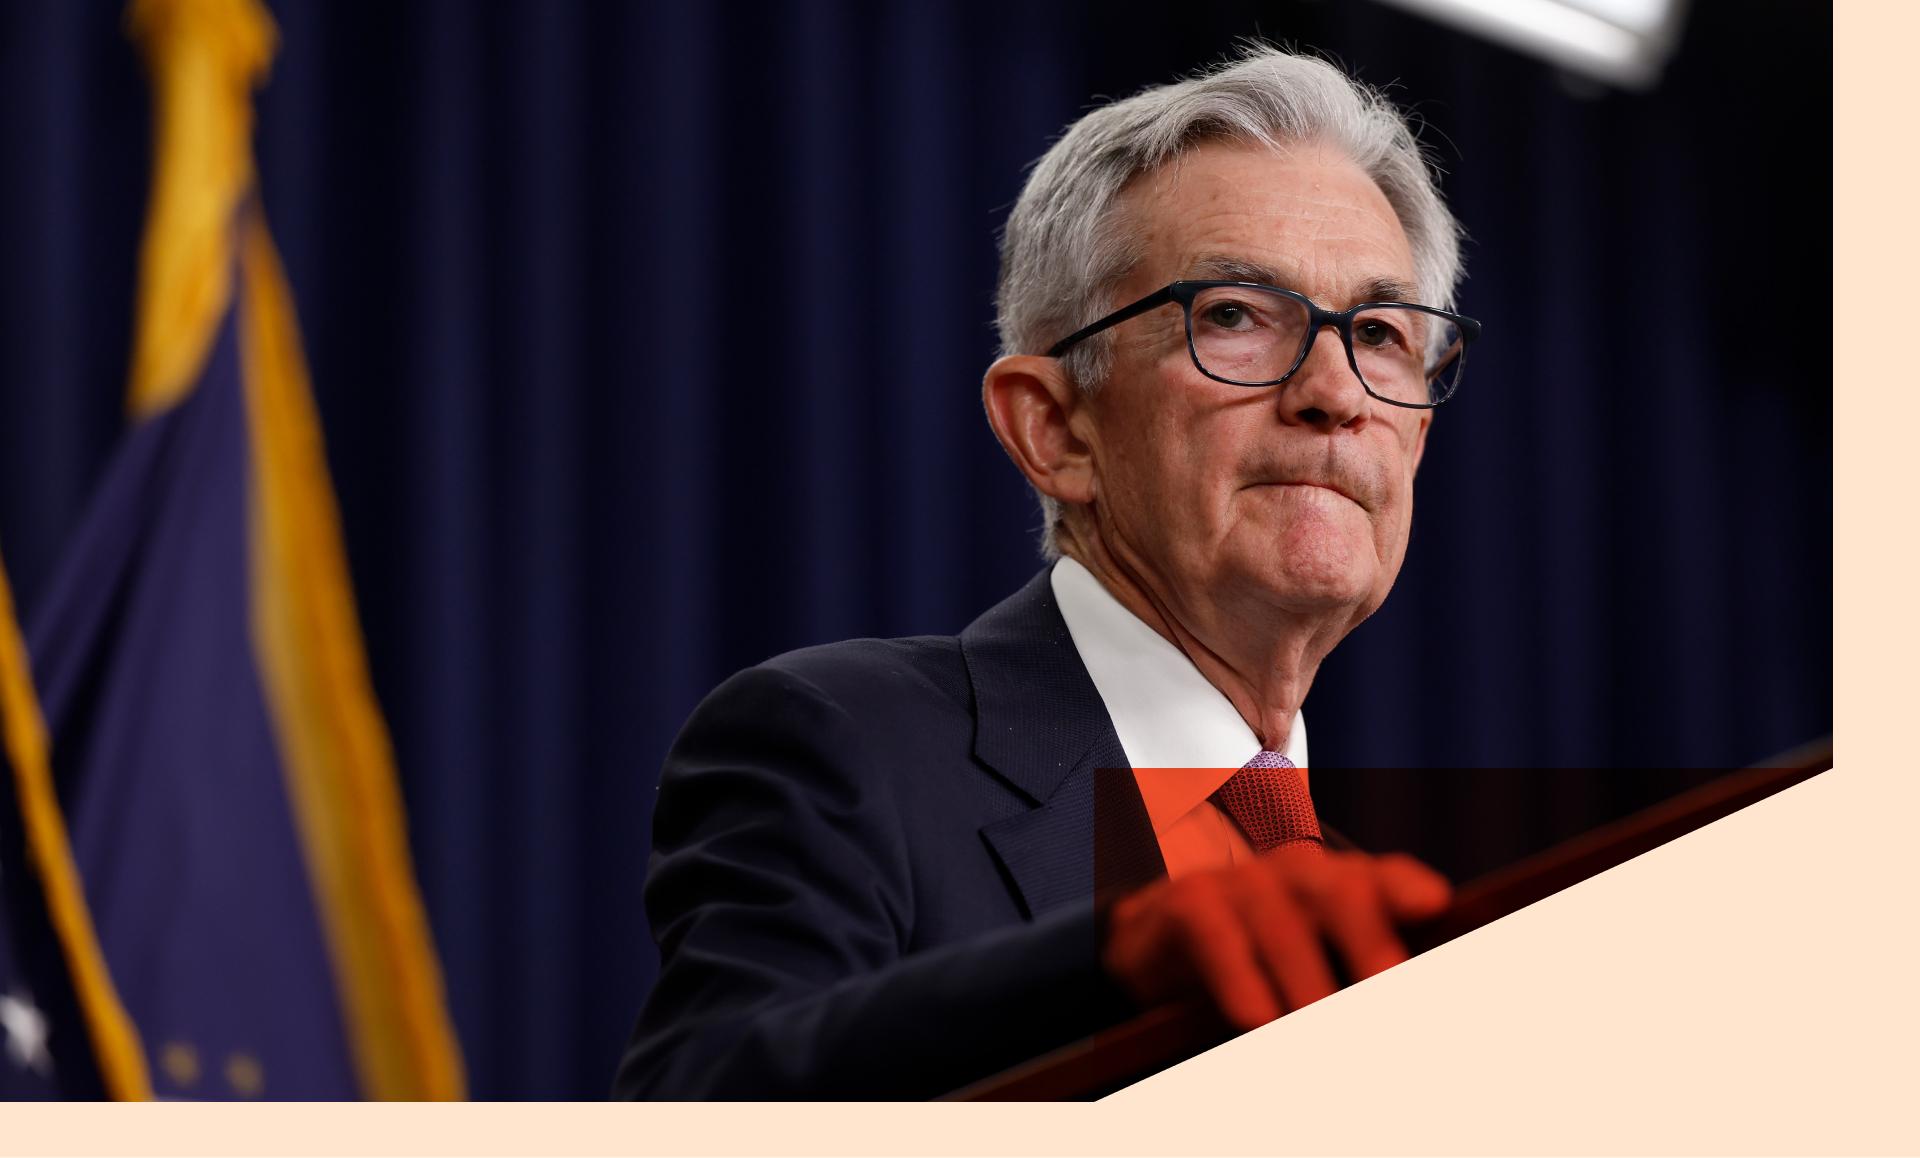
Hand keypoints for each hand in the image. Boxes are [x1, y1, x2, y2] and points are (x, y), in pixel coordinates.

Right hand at [1101, 848, 1450, 1030]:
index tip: (1435, 904)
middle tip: (1386, 983)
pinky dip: (1239, 977)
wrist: (1157, 947)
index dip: (1405, 886)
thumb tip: (1395, 995)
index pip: (1380, 879)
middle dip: (1368, 939)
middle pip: (1340, 891)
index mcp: (1338, 888)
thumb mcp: (1312, 972)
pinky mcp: (1188, 904)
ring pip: (1281, 922)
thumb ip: (1359, 975)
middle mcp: (1294, 877)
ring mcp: (1240, 884)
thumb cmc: (1257, 967)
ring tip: (1316, 1027)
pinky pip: (1217, 936)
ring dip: (1305, 980)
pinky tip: (1255, 1018)